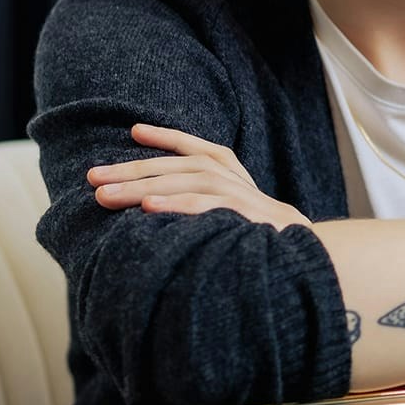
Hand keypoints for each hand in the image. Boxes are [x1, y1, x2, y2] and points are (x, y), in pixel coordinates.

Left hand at [87, 124, 310, 231]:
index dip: (168, 138)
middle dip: (134, 169)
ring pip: (190, 181)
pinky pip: (209, 207)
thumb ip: (206, 215)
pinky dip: (178, 204)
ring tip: (105, 195)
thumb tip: (159, 214)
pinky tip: (148, 209)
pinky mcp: (250, 221)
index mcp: (238, 182)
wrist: (312, 273)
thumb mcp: (234, 227)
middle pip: (183, 166)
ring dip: (144, 186)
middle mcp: (241, 185)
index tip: (133, 131)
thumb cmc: (266, 253)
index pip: (201, 150)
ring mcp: (247, 201)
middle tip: (92, 177)